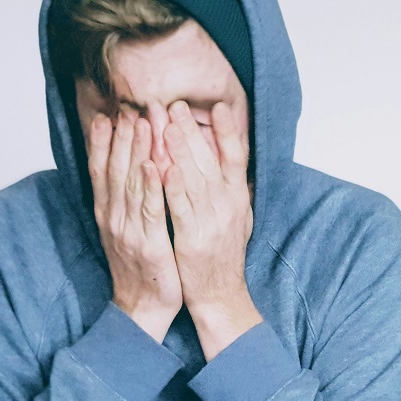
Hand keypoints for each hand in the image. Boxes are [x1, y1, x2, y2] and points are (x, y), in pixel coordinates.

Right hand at [88, 113, 182, 341]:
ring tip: (142, 122)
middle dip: (121, 137)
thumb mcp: (125, 230)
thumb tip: (125, 170)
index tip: (107, 114)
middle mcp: (113, 218)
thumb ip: (124, 201)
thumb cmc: (140, 267)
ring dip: (136, 151)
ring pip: (131, 183)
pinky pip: (150, 210)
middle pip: (114, 170)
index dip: (103, 142)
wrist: (142, 308)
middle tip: (128, 107)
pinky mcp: (149, 244)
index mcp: (107, 214)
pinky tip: (153, 165)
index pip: (101, 171)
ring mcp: (129, 230)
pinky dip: (150, 186)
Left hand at [162, 100, 260, 359]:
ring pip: (194, 178)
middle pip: (210, 160)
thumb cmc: (223, 256)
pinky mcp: (193, 238)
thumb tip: (231, 160)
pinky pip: (180, 207)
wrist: (221, 296)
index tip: (218, 106)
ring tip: (164, 123)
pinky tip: (161, 166)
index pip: (237, 157)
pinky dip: (172, 186)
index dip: (229, 131)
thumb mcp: (238, 218)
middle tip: (174, 104)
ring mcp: (212, 221)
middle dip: (190, 130)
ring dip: (179, 149)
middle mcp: (228, 206)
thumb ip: (232, 190)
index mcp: (238, 198)